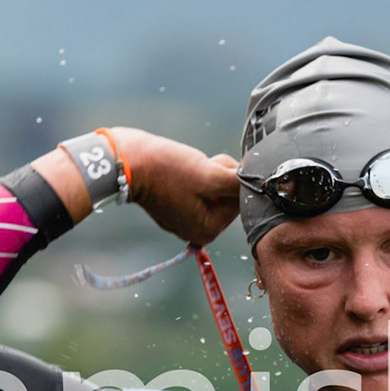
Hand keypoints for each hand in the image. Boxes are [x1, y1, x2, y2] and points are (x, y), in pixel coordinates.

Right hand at [106, 128, 241, 245]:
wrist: (126, 160)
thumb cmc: (167, 168)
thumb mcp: (210, 175)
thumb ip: (239, 183)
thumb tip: (263, 186)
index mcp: (207, 230)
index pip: (240, 202)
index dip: (231, 178)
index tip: (213, 167)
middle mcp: (197, 230)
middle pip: (228, 198)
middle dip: (220, 176)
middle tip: (200, 166)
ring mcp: (185, 218)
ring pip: (214, 190)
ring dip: (209, 173)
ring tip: (188, 167)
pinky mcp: (175, 204)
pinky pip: (198, 189)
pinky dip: (195, 175)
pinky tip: (180, 170)